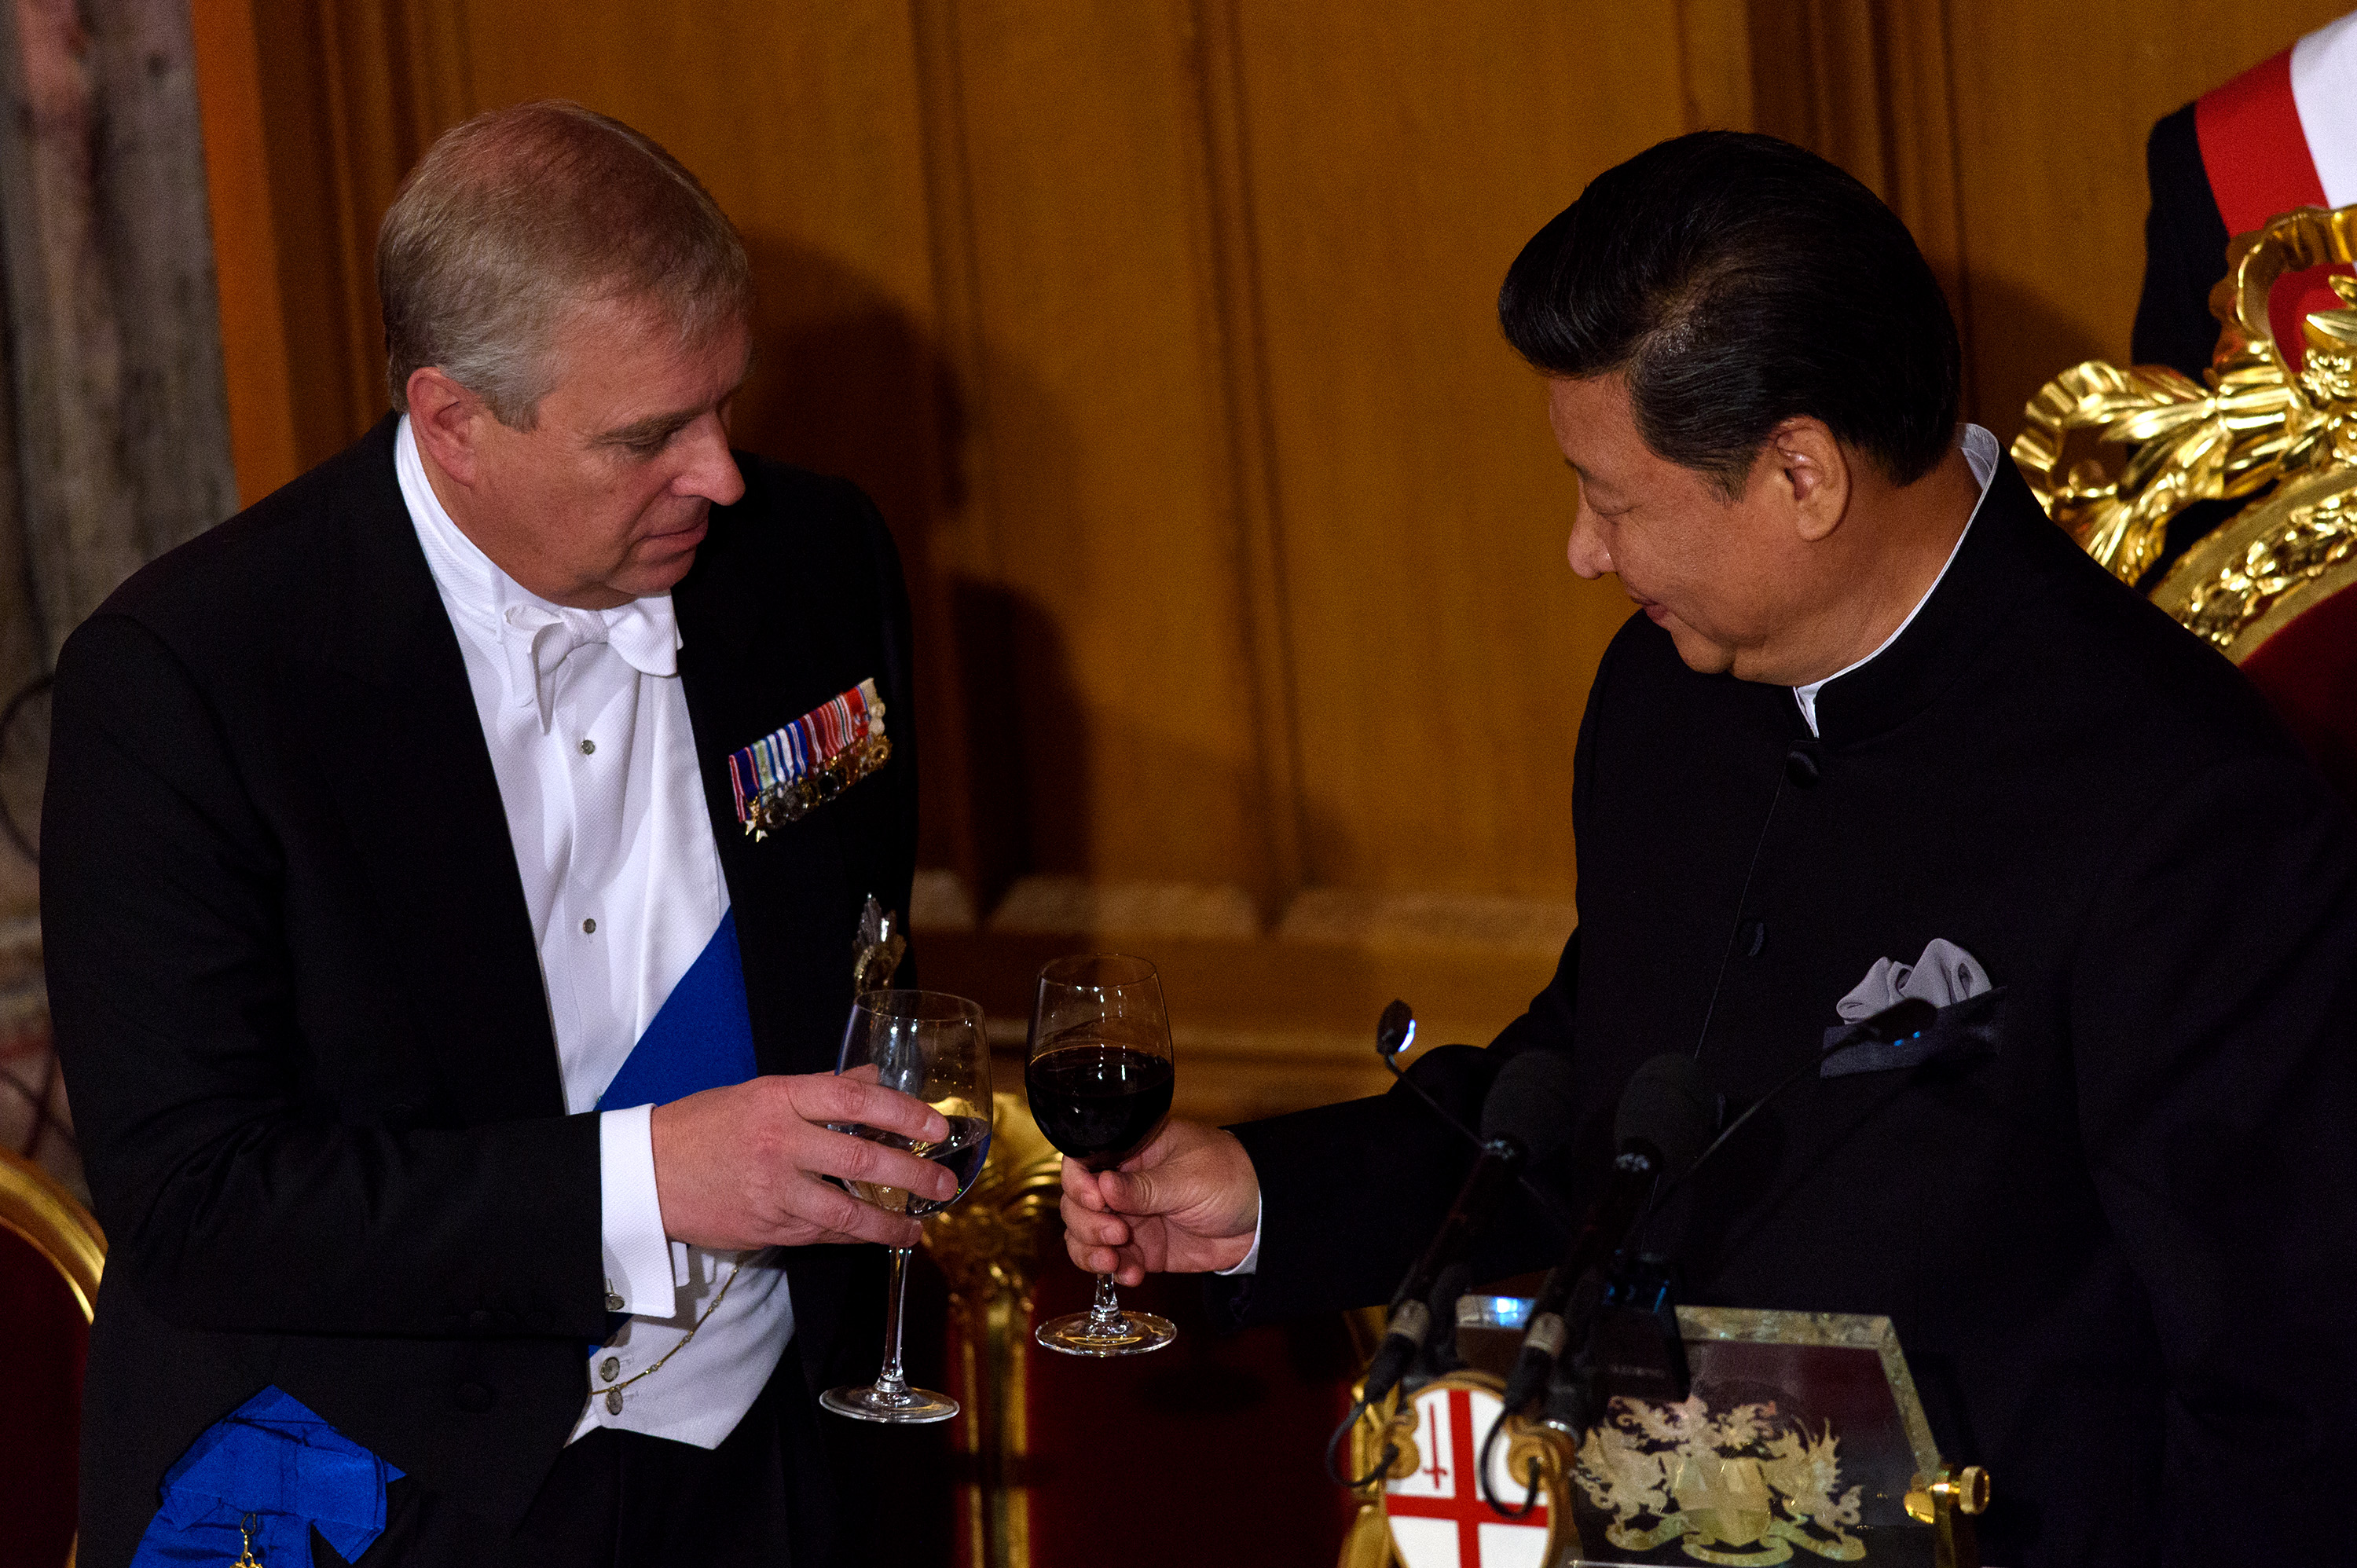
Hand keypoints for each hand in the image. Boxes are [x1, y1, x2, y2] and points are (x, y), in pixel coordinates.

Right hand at [650, 1073, 956, 1249]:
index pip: (853, 1100)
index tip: (936, 1126)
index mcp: (779, 1099)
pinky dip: (854, 1236)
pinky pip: (822, 1233)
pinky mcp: (766, 1227)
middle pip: (861, 1161)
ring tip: (920, 1227)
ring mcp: (774, 1190)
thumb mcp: (761, 1092)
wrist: (645, 1173)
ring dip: (891, 1224)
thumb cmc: (706, 1125)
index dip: (902, 1112)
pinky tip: (876, 1234)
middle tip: (945, 1184)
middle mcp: (780, 1143)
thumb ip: (820, 1090)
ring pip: (847, 1213)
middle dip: (913, 1176)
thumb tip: (874, 1080)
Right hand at [1060, 1119, 1259, 1283]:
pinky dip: (1115, 1271)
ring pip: (1086, 1235)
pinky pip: (1113, 1262)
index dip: (1079, 1182)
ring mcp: (1131, 1218)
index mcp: (1132, 1151)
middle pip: (1077, 1203)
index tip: (1096, 1199)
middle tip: (1116, 1234)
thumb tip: (1103, 1185)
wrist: (1265, 1218)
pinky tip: (1133, 1274)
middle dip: (1087, 1223)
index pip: (1084, 1161)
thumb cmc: (1231, 1177)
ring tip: (1115, 1260)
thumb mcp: (1188, 1178)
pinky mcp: (1144, 1249)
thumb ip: (1144, 1188)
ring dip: (1091, 1251)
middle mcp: (1124, 1184)